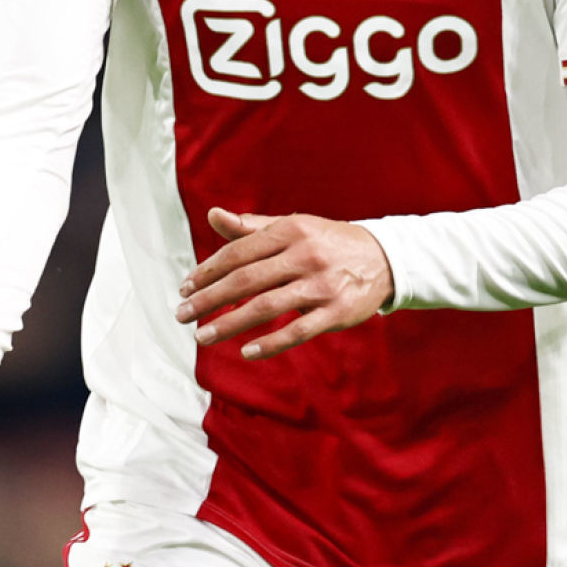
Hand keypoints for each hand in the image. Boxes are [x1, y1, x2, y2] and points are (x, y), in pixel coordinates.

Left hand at [175, 206, 393, 359]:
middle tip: (181, 314)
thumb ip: (251, 227)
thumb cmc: (326, 242)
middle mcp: (304, 255)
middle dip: (209, 298)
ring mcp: (322, 285)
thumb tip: (213, 215)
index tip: (185, 288)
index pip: (239, 252)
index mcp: (290, 231)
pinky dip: (271, 342)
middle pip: (246, 279)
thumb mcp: (293, 227)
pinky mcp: (337, 312)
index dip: (208, 270)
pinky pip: (299, 331)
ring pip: (266, 306)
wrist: (384, 258)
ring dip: (230, 324)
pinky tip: (246, 351)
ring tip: (202, 336)